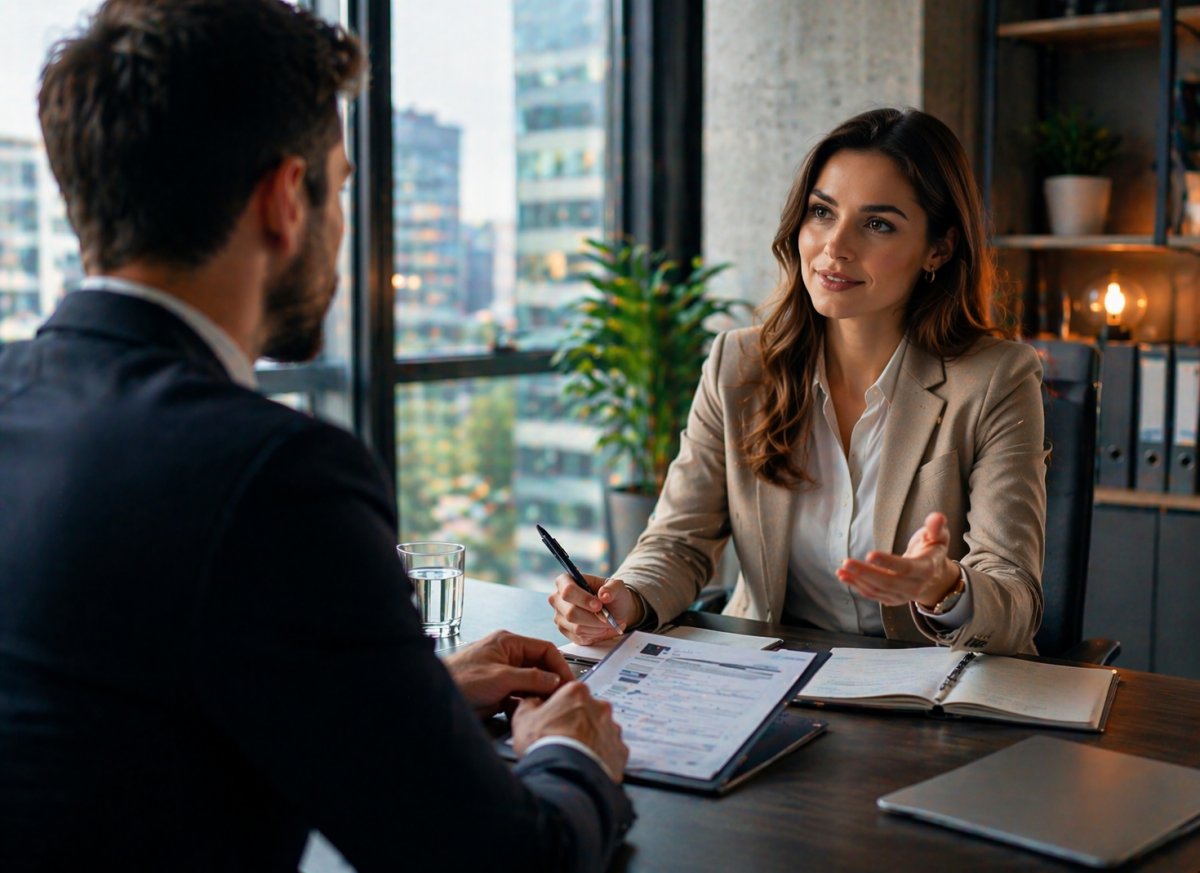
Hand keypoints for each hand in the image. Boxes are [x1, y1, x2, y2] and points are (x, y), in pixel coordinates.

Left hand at [444, 630, 573, 718]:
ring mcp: (504, 674)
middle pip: (541, 666)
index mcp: (509, 643)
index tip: (569, 681)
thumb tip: (554, 680)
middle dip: (552, 681)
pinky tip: (532, 711)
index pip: (545, 649)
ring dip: (541, 694)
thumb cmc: (460, 679)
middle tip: (563, 697)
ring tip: (549, 705)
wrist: (437, 698)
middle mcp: (508, 656)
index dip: (560, 665)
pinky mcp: (499, 691)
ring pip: (532, 682)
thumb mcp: (500, 678)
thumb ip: (531, 678)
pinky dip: (528, 703)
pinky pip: (521, 695)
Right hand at [511, 682, 628, 781]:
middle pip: (588, 711)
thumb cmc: (545, 745)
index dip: (558, 707)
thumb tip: (533, 701)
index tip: (552, 718)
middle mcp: (600, 707)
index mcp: (577, 693)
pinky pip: (611, 751)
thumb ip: (530, 703)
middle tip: (562, 738)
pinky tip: (587, 764)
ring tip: (574, 754)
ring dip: (590, 739)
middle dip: (577, 723)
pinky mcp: (620, 751)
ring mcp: (613, 729)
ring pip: (601, 731)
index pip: (568, 693)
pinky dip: (601, 757)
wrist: (564, 775)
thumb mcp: (523, 718)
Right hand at [548, 573, 639, 644]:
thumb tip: (604, 595)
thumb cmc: (612, 595)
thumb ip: (612, 588)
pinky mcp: (564, 630)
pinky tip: (600, 628)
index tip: (599, 606)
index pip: (568, 591)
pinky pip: (578, 637)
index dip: (583, 599)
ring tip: (608, 622)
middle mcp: (558, 598)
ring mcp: (559, 616)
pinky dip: (594, 634)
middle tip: (608, 618)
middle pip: (571, 613)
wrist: (614, 611)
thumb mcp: (617, 587)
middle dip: (594, 618)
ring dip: (596, 627)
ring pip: (576, 627)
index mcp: (566, 581)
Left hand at [836, 511, 959, 607]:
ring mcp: (903, 596)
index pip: (906, 568)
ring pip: (878, 590)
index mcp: (926, 569)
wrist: (935, 577)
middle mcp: (915, 586)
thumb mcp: (938, 537)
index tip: (869, 555)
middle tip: (847, 562)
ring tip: (841, 570)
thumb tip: (938, 517)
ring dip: (858, 581)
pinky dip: (857, 586)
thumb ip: (936, 527)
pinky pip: (873, 595)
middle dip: (866, 573)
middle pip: (888, 582)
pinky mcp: (892, 600)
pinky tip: (844, 577)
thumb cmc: (932, 550)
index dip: (888, 562)